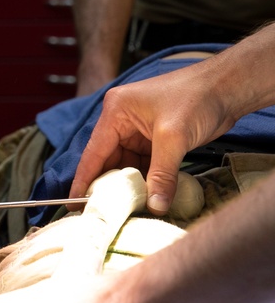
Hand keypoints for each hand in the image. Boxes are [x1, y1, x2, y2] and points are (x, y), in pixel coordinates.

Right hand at [71, 63, 230, 212]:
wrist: (227, 87)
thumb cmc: (197, 97)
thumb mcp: (174, 137)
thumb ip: (162, 174)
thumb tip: (155, 206)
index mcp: (116, 111)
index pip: (94, 152)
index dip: (84, 180)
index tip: (74, 205)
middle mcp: (122, 121)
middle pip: (108, 161)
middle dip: (108, 187)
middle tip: (102, 214)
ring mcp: (139, 131)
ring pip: (127, 166)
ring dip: (129, 187)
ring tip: (124, 212)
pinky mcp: (156, 140)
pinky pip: (144, 166)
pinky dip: (145, 182)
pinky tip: (146, 199)